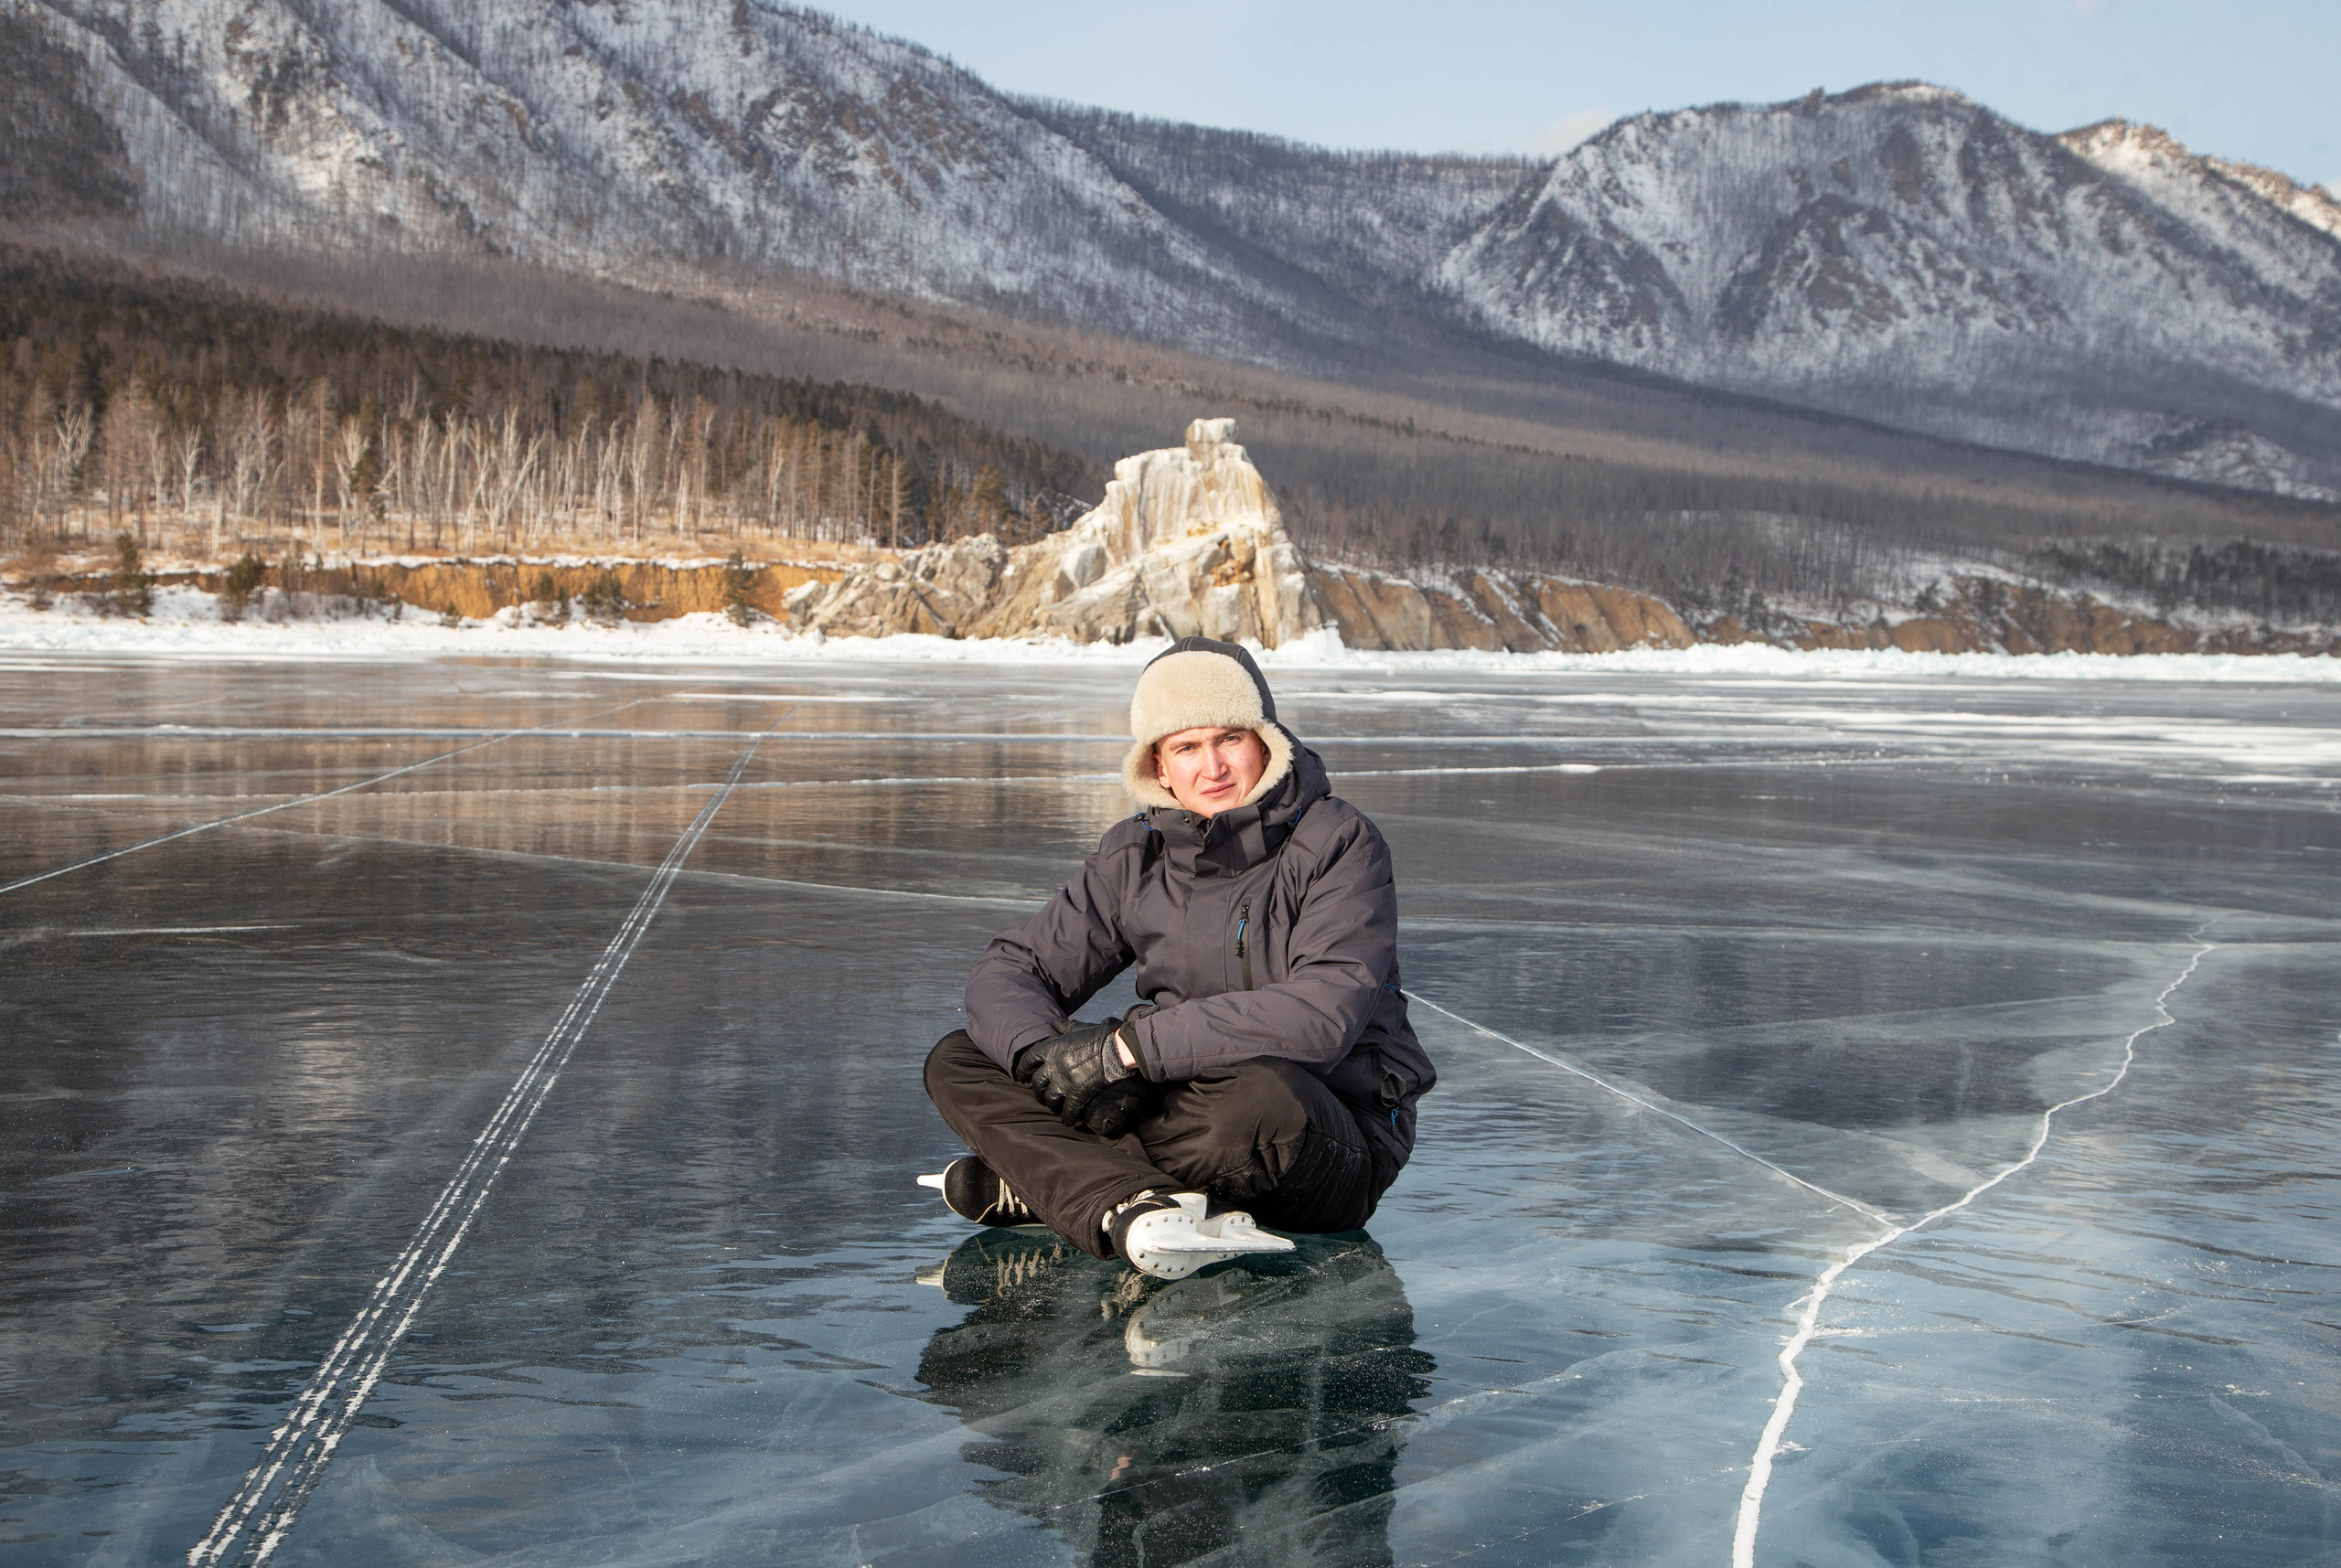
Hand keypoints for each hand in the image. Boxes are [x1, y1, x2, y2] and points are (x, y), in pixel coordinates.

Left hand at [1016, 1017, 1139, 1129]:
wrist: (1113, 1049)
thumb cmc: (1095, 1037)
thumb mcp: (1076, 1030)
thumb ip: (1063, 1027)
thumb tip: (1054, 1023)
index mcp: (1050, 1050)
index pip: (1028, 1061)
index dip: (1022, 1070)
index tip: (1021, 1077)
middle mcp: (1053, 1067)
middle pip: (1037, 1084)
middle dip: (1037, 1091)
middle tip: (1040, 1095)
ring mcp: (1063, 1082)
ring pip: (1049, 1099)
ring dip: (1051, 1105)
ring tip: (1054, 1107)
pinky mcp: (1077, 1094)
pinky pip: (1068, 1111)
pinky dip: (1068, 1118)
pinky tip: (1070, 1121)